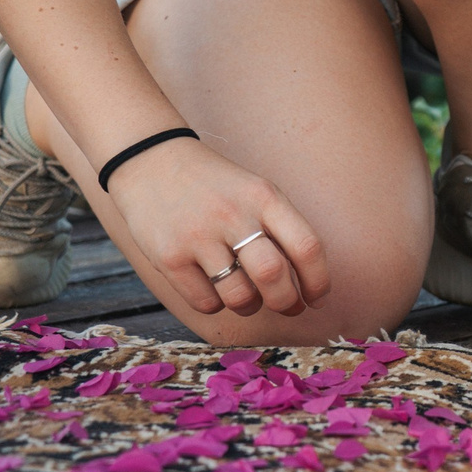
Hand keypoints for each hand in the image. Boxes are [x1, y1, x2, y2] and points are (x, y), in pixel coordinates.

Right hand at [106, 138, 329, 318]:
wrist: (153, 164)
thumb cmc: (216, 186)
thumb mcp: (256, 191)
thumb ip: (280, 227)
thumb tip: (308, 280)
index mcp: (265, 197)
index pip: (306, 245)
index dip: (318, 280)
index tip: (318, 298)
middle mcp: (234, 215)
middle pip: (273, 275)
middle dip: (287, 302)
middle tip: (288, 307)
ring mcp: (198, 237)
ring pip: (239, 295)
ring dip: (250, 306)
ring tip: (249, 299)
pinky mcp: (169, 257)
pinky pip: (205, 302)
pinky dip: (216, 305)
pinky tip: (214, 290)